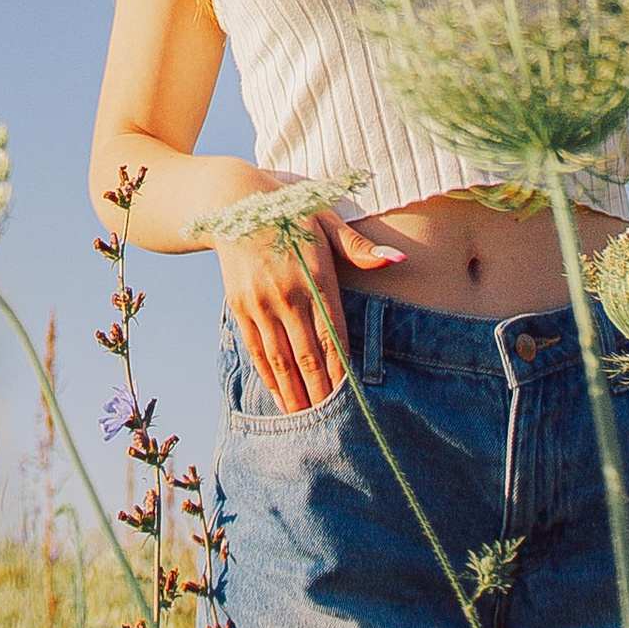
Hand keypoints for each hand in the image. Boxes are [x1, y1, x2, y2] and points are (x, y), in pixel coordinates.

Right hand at [218, 201, 406, 411]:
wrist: (231, 201)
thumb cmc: (290, 211)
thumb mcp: (326, 220)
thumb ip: (360, 248)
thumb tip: (397, 261)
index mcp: (314, 276)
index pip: (332, 334)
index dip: (341, 369)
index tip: (352, 398)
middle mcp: (286, 294)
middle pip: (307, 355)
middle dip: (320, 393)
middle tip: (334, 426)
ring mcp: (260, 303)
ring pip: (280, 359)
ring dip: (295, 393)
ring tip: (308, 422)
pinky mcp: (239, 306)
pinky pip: (256, 350)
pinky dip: (270, 377)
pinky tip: (282, 397)